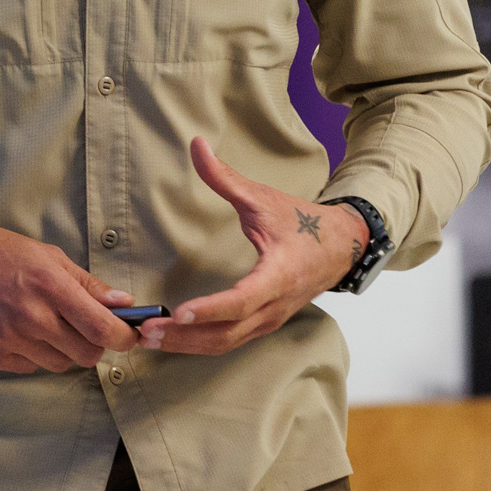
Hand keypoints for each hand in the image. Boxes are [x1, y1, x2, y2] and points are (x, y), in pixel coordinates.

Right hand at [0, 205, 139, 372]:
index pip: (102, 328)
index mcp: (50, 286)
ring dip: (63, 350)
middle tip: (84, 328)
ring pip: (61, 364)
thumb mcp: (47, 255)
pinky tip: (20, 331)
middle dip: (94, 344)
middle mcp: (32, 317)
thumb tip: (123, 303)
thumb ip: (87, 283)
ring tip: (46, 324)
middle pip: (87, 354)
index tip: (130, 336)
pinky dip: (34, 354)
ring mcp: (9, 340)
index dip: (124, 338)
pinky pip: (31, 367)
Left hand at [138, 138, 365, 355]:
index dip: (211, 309)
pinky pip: (231, 341)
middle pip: (227, 333)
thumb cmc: (304, 222)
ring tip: (151, 339)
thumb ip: (225, 177)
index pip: (242, 301)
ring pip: (227, 343)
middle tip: (148, 331)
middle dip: (186, 336)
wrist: (342, 246)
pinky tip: (174, 338)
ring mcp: (271, 319)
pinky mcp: (265, 324)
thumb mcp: (264, 198)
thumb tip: (196, 144)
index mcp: (279, 275)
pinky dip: (200, 343)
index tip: (180, 312)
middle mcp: (275, 305)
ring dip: (188, 345)